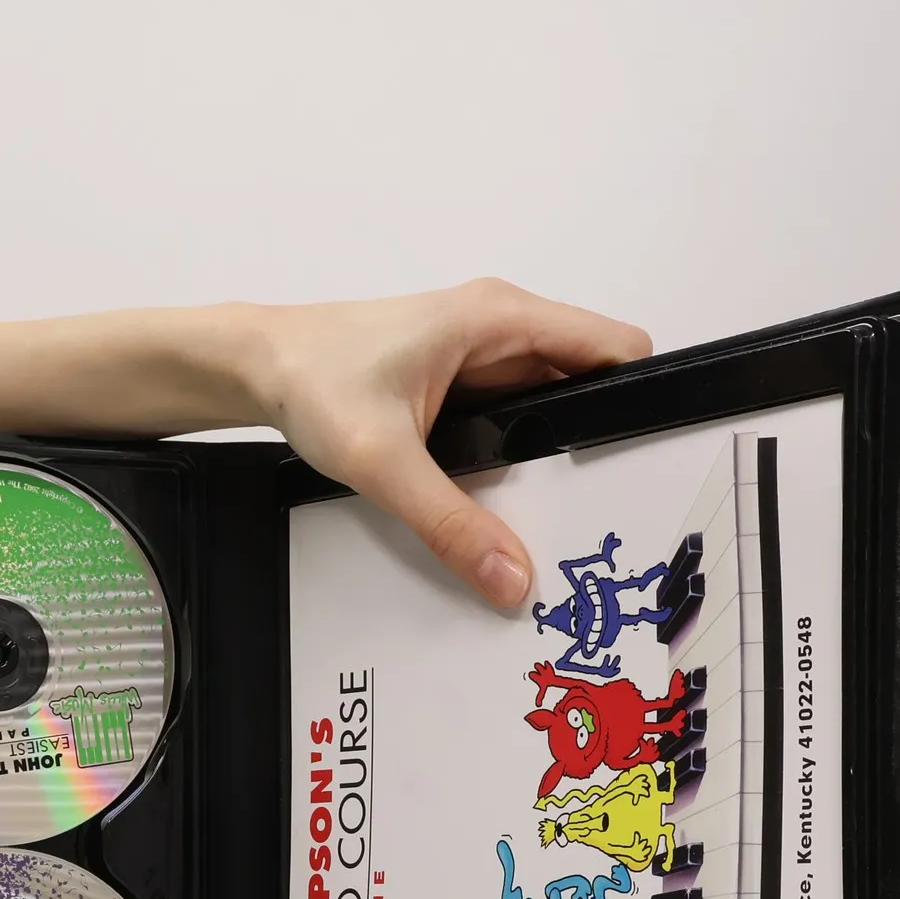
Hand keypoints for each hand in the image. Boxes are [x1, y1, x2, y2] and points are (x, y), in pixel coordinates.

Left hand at [241, 280, 649, 607]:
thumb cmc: (312, 381)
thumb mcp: (383, 463)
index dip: (643, 403)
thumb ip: (450, 524)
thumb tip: (512, 579)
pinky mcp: (460, 383)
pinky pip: (514, 420)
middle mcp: (502, 329)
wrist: (257, 366)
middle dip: (597, 447)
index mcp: (501, 319)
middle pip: (590, 386)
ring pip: (552, 408)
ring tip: (558, 522)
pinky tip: (507, 505)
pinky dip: (518, 458)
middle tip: (600, 518)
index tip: (643, 469)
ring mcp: (482, 356)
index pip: (616, 349)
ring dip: (555, 458)